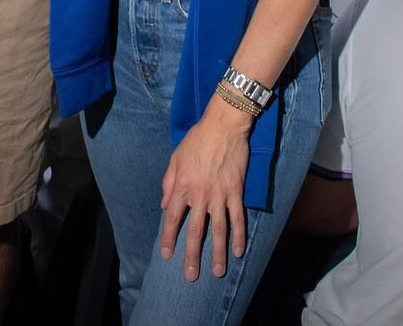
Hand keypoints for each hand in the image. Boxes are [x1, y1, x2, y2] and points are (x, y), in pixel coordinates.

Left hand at [159, 99, 251, 280]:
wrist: (222, 126)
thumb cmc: (196, 140)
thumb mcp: (175, 158)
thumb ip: (168, 183)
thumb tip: (164, 205)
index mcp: (182, 186)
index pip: (172, 218)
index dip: (168, 238)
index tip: (166, 255)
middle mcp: (200, 195)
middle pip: (195, 231)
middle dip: (192, 255)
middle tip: (191, 276)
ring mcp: (219, 195)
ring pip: (218, 230)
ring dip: (218, 253)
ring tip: (218, 272)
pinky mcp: (235, 192)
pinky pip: (237, 218)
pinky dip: (239, 236)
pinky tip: (239, 251)